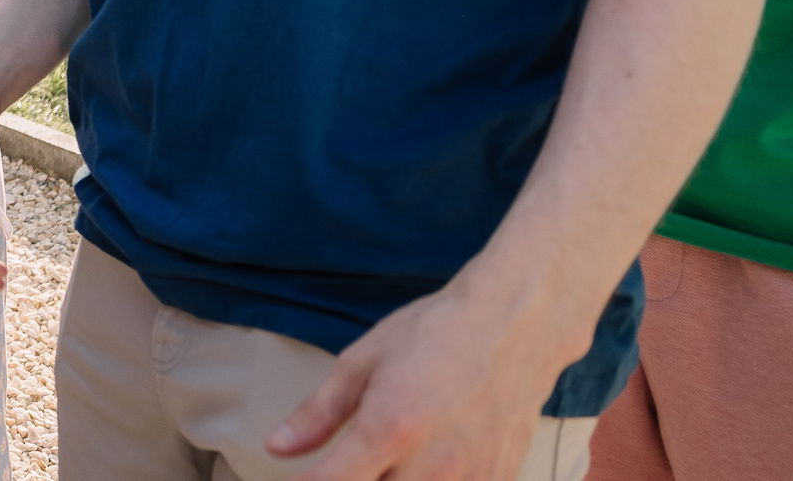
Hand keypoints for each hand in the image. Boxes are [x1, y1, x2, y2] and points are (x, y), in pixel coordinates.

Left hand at [267, 276, 575, 480]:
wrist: (514, 327)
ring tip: (383, 460)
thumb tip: (277, 446)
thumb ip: (318, 413)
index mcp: (391, 428)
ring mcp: (470, 480)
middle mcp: (433, 465)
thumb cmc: (435, 335)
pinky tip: (418, 465)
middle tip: (343, 464)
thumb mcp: (363, 361)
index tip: (294, 479)